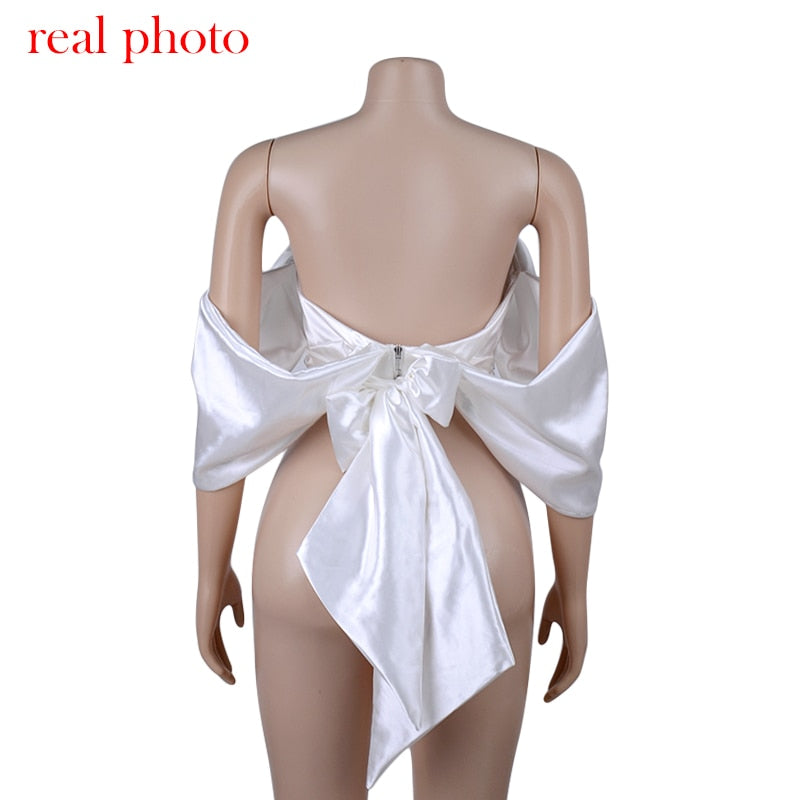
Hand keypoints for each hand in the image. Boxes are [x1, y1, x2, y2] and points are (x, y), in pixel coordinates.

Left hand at [196, 565, 244, 683]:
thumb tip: (240, 626)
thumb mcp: (236, 597)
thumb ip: (237, 612)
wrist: (215, 571)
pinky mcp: (202, 628)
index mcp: (210, 618)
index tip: (232, 668)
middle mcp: (204, 625)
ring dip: (218, 669)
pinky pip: (206, 652)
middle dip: (221, 666)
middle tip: (231, 679)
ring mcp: (202, 627)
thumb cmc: (226, 579)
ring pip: (208, 655)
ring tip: (229, 680)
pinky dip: (214, 664)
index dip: (224, 655)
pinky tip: (222, 672)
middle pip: (212, 651)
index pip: (217, 642)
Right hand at [537, 581, 586, 701]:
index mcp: (572, 637)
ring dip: (560, 688)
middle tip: (547, 696)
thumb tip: (541, 644)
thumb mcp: (548, 615)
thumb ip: (545, 629)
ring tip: (548, 698)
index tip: (546, 686)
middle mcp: (579, 644)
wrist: (569, 588)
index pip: (564, 661)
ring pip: (572, 676)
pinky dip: (563, 684)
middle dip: (558, 684)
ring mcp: (580, 647)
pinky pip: (572, 673)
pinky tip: (552, 692)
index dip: (556, 674)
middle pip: (568, 671)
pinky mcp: (579, 649)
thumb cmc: (558, 596)